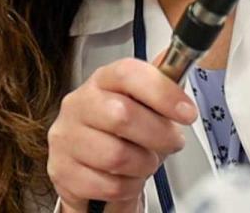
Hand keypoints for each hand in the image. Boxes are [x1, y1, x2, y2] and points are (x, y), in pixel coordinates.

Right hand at [48, 57, 197, 210]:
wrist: (91, 162)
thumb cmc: (123, 128)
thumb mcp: (146, 101)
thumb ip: (164, 82)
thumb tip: (180, 62)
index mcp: (104, 80)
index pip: (129, 74)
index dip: (162, 92)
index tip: (187, 112)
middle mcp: (80, 104)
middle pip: (123, 116)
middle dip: (159, 135)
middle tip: (172, 142)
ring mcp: (66, 138)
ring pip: (116, 156)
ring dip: (144, 164)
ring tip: (148, 161)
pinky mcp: (62, 171)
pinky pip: (108, 185)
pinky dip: (128, 186)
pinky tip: (129, 177)